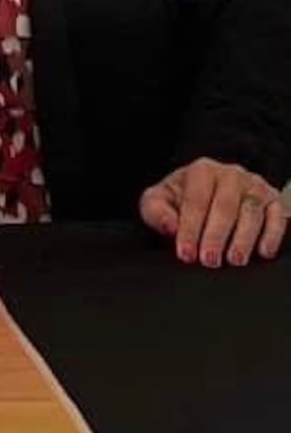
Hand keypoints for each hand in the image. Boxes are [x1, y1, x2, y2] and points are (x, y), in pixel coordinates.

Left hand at [139, 158, 287, 268]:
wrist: (209, 189)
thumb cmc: (181, 199)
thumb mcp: (160, 200)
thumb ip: (156, 211)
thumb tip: (170, 226)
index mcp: (201, 171)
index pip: (195, 200)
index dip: (190, 229)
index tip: (186, 254)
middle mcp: (230, 175)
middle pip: (225, 206)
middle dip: (216, 236)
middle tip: (209, 260)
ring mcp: (253, 186)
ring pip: (251, 212)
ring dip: (244, 238)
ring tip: (235, 260)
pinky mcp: (271, 200)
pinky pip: (276, 215)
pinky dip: (272, 234)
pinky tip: (263, 252)